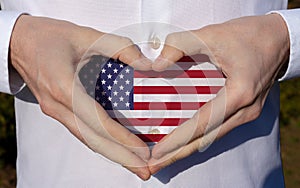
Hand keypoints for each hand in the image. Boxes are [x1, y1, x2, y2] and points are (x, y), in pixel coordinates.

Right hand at [10, 15, 151, 179]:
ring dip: (112, 154)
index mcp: (64, 87)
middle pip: (93, 140)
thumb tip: (147, 64)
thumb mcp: (87, 35)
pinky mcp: (58, 111)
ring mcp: (56, 111)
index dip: (121, 139)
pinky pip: (82, 132)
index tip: (143, 151)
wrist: (18, 42)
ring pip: (87, 140)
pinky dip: (101, 143)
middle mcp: (58, 106)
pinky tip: (116, 148)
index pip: (97, 121)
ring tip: (135, 164)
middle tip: (144, 171)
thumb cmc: (49, 36)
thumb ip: (120, 48)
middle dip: (121, 158)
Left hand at [149, 14, 289, 172]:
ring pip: (213, 137)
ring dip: (189, 147)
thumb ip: (180, 45)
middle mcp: (245, 110)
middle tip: (154, 165)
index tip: (157, 151)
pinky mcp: (245, 110)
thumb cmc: (250, 35)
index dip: (178, 140)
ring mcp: (247, 113)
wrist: (281, 37)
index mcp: (239, 94)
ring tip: (167, 157)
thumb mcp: (212, 34)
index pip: (202, 124)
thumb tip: (155, 64)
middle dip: (179, 154)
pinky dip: (200, 136)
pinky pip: (220, 128)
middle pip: (207, 139)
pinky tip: (186, 140)